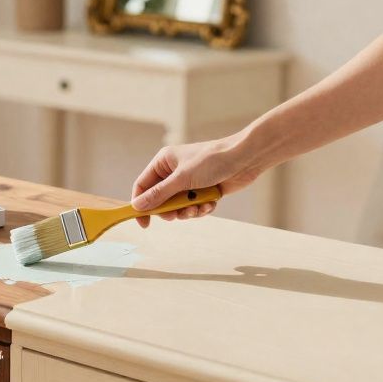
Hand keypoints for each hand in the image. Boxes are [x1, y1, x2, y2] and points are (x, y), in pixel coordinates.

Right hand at [130, 136, 258, 227]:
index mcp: (164, 162)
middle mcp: (174, 172)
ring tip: (198, 207)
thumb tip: (137, 205)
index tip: (143, 222)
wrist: (245, 159)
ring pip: (178, 206)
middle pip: (160, 200)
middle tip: (177, 214)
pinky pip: (194, 207)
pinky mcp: (203, 191)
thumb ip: (159, 194)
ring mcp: (189, 182)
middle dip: (170, 210)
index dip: (140, 204)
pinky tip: (210, 203)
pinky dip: (201, 208)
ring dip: (187, 211)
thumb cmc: (212, 161)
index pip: (143, 185)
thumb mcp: (182, 179)